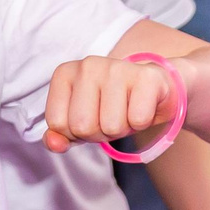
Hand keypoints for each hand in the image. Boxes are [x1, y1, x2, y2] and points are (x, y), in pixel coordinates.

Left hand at [43, 55, 179, 154]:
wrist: (156, 89)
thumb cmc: (113, 105)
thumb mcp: (82, 121)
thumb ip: (62, 135)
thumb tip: (53, 143)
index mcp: (65, 73)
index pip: (57, 124)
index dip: (76, 133)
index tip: (91, 118)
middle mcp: (88, 65)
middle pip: (83, 127)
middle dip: (100, 133)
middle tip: (111, 118)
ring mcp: (117, 68)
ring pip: (111, 127)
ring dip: (123, 129)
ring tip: (127, 112)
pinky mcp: (146, 77)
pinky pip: (138, 120)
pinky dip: (142, 123)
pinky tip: (143, 107)